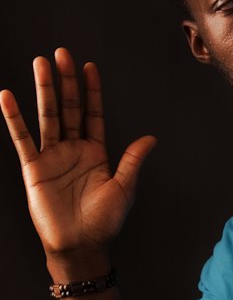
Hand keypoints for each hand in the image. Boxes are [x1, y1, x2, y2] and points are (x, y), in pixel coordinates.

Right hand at [1, 48, 155, 264]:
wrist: (81, 246)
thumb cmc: (103, 222)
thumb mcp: (123, 188)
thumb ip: (132, 160)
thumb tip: (151, 138)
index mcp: (95, 153)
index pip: (92, 114)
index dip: (91, 91)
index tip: (89, 67)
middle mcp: (72, 150)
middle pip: (68, 108)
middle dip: (66, 81)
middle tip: (62, 54)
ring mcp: (52, 156)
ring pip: (47, 116)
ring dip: (43, 90)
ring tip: (40, 64)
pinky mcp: (33, 168)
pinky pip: (22, 138)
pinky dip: (14, 118)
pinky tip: (7, 96)